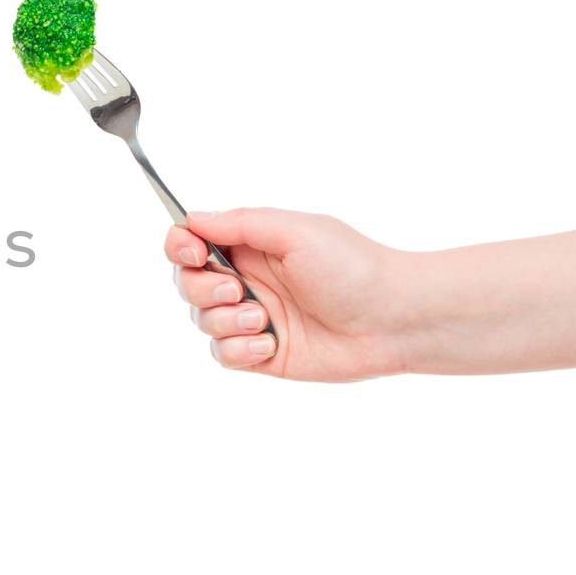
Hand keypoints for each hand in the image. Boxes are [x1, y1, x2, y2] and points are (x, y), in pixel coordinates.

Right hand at [165, 207, 412, 381]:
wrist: (395, 321)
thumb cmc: (355, 268)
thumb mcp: (296, 231)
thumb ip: (239, 223)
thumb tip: (192, 219)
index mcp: (251, 246)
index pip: (190, 242)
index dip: (180, 247)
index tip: (193, 253)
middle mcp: (248, 280)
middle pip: (187, 283)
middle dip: (201, 289)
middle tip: (236, 291)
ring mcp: (253, 318)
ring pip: (201, 321)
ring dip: (223, 321)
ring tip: (263, 320)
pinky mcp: (262, 354)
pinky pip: (222, 355)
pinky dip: (238, 351)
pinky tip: (269, 345)